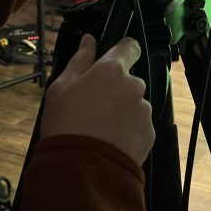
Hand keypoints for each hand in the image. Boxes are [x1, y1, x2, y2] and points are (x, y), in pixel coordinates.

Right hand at [41, 34, 154, 166]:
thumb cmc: (66, 124)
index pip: (129, 47)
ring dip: (123, 110)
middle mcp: (134, 86)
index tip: (111, 63)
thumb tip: (89, 40)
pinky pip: (140, 125)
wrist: (81, 170)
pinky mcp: (150, 133)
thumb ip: (80, 60)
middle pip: (129, 80)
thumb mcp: (60, 88)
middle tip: (94, 106)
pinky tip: (111, 141)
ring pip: (135, 103)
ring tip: (101, 128)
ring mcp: (144, 110)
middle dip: (116, 88)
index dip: (121, 52)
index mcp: (112, 70)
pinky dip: (128, 130)